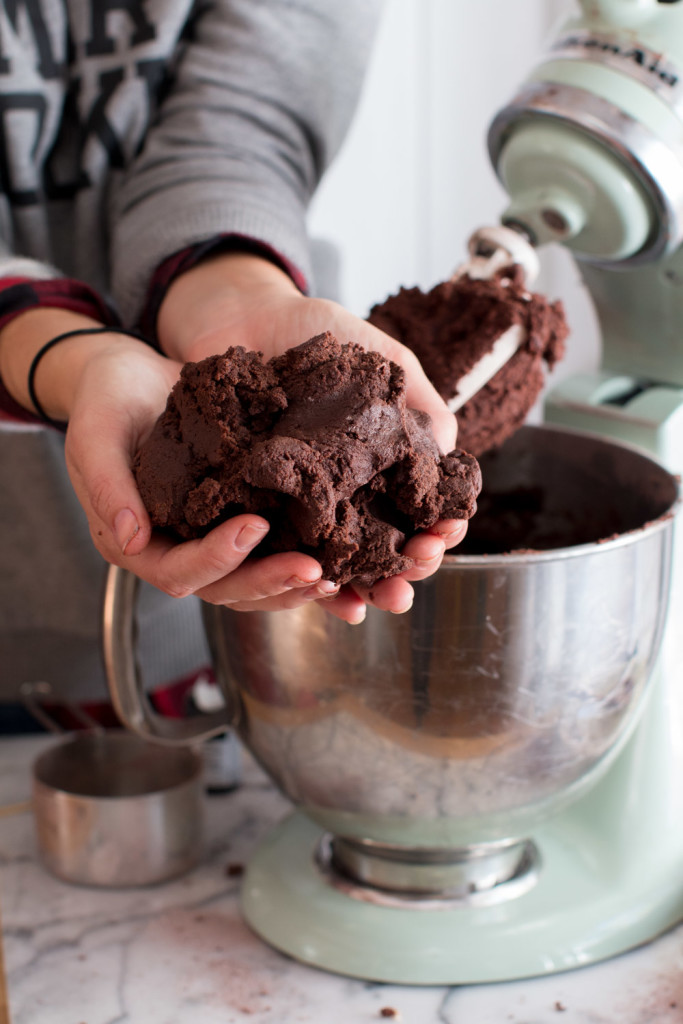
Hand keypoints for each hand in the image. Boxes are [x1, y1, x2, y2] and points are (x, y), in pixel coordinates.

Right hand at [65, 337, 359, 615]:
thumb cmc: (107, 398)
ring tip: (335, 577)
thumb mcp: (94, 432)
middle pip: (225, 587)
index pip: (178, 570)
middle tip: (315, 571)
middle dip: (270, 581)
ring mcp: (209, 540)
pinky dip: (303, 560)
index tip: (255, 527)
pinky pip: (272, 553)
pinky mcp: (239, 520)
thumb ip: (105, 484)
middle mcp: (175, 551)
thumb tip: (131, 540)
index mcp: (134, 543)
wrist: (133, 376)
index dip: (216, 557)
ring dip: (293, 585)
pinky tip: (341, 564)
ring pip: (254, 581)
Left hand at [156, 252, 466, 618]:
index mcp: (377, 461)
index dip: (436, 528)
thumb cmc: (308, 328)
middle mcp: (341, 489)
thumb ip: (417, 397)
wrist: (235, 313)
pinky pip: (276, 549)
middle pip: (381, 546)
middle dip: (405, 569)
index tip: (443, 535)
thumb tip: (452, 448)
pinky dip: (298, 575)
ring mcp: (296, 501)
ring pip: (335, 559)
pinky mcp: (250, 503)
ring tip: (377, 600)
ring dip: (361, 586)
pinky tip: (321, 589)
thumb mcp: (377, 354)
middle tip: (413, 576)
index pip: (416, 510)